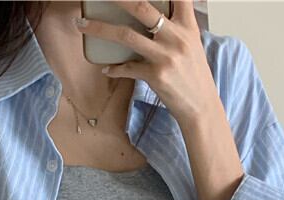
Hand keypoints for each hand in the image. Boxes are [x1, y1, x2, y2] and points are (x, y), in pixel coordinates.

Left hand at [73, 0, 215, 125]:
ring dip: (99, 29)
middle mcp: (176, 37)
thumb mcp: (191, 44)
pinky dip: (114, 68)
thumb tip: (153, 18)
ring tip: (82, 25)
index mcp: (187, 25)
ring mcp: (165, 56)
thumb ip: (175, 27)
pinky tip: (106, 68)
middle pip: (141, 7)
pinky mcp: (155, 76)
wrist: (201, 106)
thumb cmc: (193, 75)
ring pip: (126, 35)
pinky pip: (127, 68)